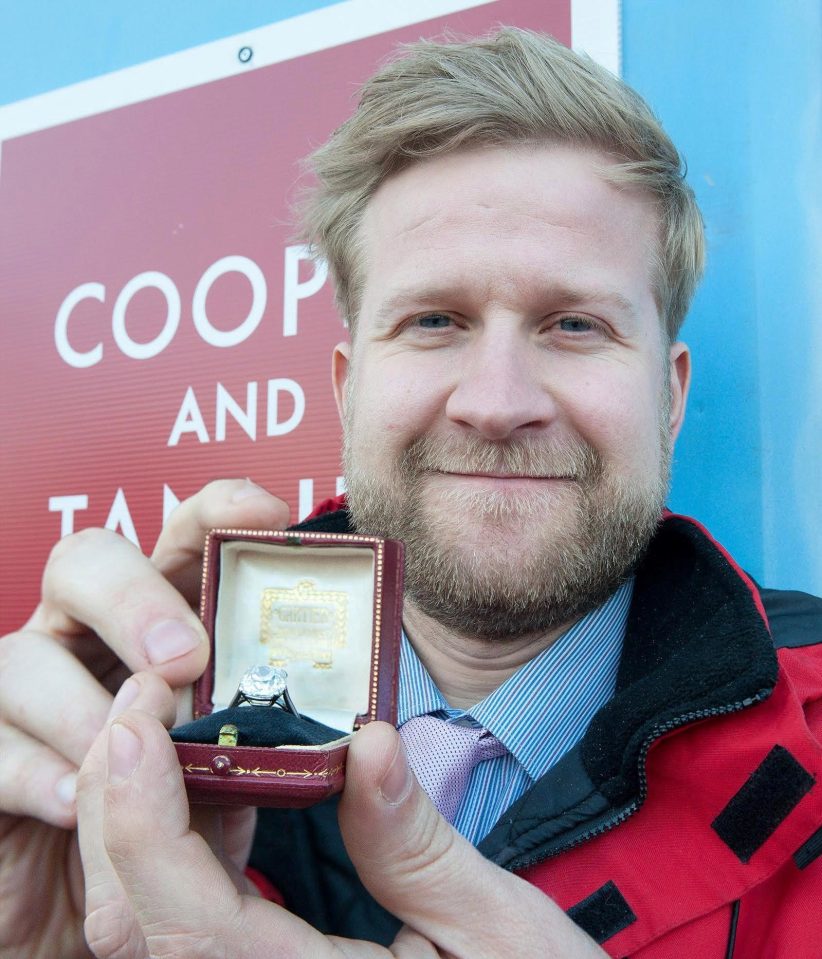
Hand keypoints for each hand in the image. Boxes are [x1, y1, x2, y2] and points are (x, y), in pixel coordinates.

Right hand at [0, 480, 289, 958]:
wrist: (124, 918)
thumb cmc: (192, 826)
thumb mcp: (253, 773)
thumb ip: (298, 745)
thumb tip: (375, 742)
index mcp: (163, 621)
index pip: (181, 537)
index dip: (217, 510)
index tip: (267, 514)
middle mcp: (90, 640)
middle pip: (84, 561)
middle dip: (134, 597)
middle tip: (186, 658)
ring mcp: (30, 696)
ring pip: (21, 655)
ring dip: (83, 702)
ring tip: (138, 749)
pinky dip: (32, 769)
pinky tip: (79, 802)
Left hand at [79, 700, 606, 958]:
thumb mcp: (498, 930)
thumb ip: (417, 845)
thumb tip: (368, 740)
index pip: (185, 924)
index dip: (141, 821)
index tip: (136, 725)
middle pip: (135, 923)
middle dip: (116, 801)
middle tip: (144, 701)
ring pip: (146, 925)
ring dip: (137, 819)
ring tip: (166, 727)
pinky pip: (184, 924)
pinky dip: (176, 848)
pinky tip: (213, 786)